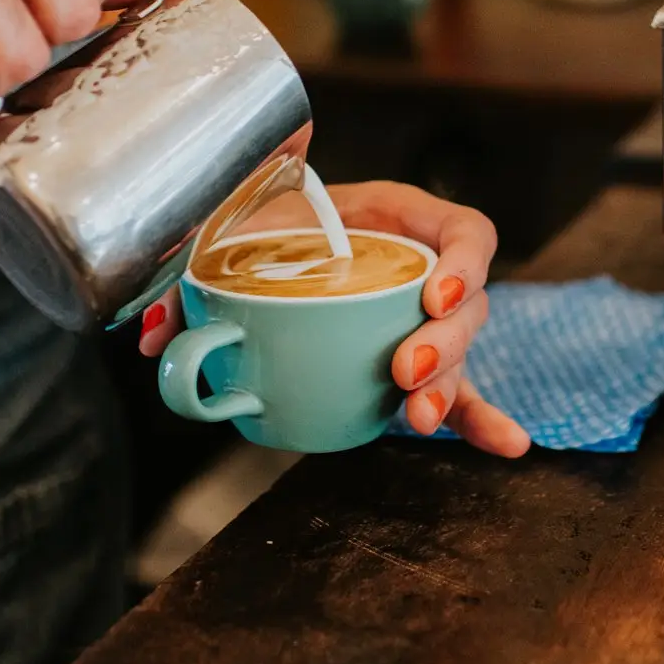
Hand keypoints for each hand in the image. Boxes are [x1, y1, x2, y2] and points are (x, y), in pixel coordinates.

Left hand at [138, 182, 530, 458]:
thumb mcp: (232, 227)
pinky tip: (506, 446)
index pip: (463, 229)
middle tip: (403, 368)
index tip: (434, 293)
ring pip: (460, 352)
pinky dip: (479, 419)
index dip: (464, 261)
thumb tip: (157, 333)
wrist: (252, 234)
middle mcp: (420, 265)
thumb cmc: (256, 220)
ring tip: (418, 416)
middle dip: (444, 342)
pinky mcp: (411, 362)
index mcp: (396, 217)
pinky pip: (456, 390)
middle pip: (467, 303)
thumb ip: (194, 272)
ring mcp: (420, 317)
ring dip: (450, 387)